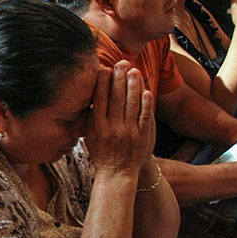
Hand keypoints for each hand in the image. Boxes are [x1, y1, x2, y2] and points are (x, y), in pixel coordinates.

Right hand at [85, 61, 154, 178]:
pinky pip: (146, 117)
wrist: (116, 174)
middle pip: (116, 98)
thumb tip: (90, 95)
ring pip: (132, 104)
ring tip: (134, 71)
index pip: (100, 99)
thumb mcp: (89, 135)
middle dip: (119, 78)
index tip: (105, 68)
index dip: (103, 82)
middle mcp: (112, 128)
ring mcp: (129, 132)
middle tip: (121, 63)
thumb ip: (90, 117)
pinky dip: (146, 103)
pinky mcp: (143, 137)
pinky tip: (146, 91)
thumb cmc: (101, 152)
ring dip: (134, 85)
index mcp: (97, 126)